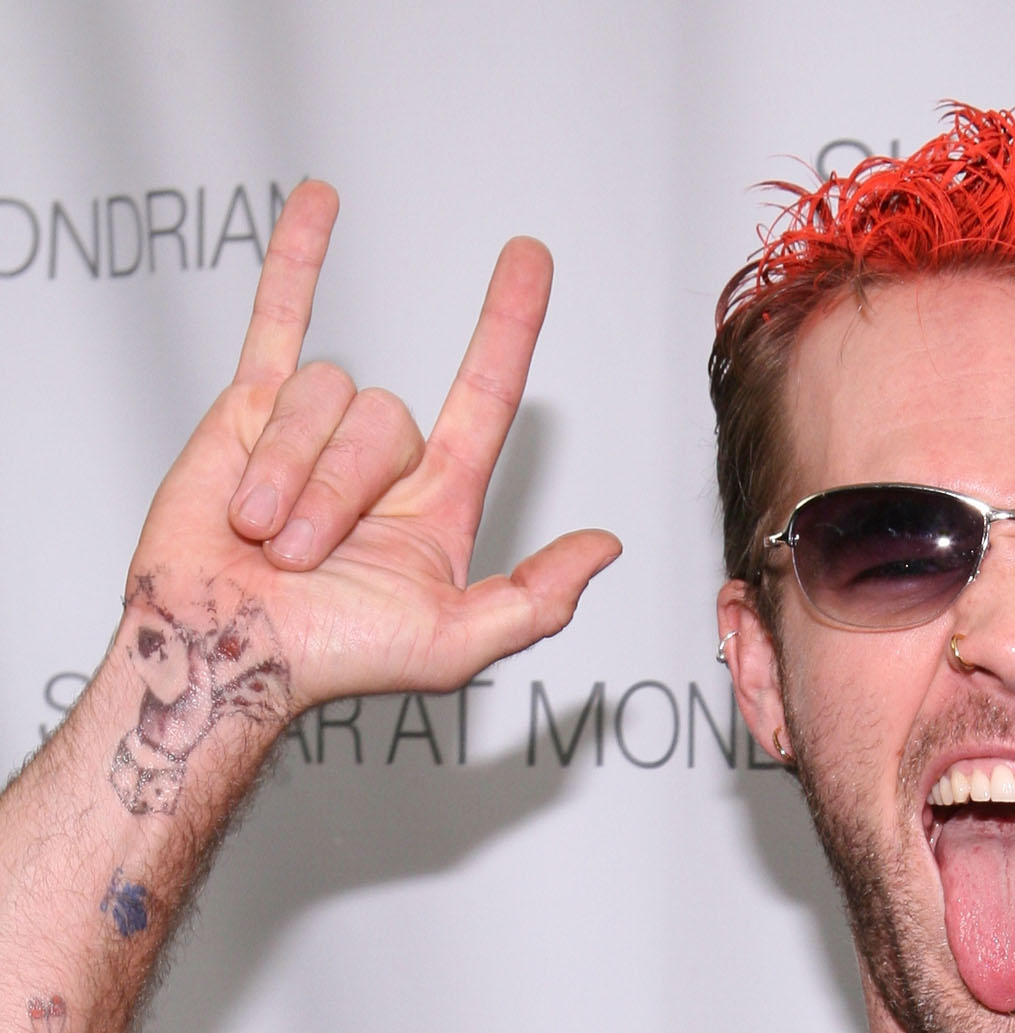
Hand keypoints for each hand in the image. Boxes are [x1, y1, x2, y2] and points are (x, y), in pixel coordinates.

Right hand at [123, 181, 618, 710]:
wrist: (221, 649)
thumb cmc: (331, 658)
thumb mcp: (451, 646)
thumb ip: (533, 602)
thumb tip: (605, 548)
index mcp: (437, 506)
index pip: (485, 398)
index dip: (508, 327)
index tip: (530, 260)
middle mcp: (380, 466)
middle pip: (385, 418)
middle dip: (337, 488)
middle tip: (301, 557)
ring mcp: (315, 431)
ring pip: (322, 397)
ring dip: (287, 470)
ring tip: (261, 534)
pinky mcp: (249, 410)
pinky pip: (277, 322)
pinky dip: (297, 261)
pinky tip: (321, 202)